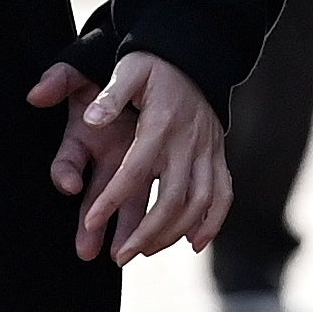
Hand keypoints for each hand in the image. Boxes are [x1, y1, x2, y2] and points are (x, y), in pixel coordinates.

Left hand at [26, 51, 230, 265]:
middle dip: (145, 234)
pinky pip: (223, 195)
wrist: (196, 53)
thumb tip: (92, 120)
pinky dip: (213, 222)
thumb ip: (110, 95)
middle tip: (120, 257)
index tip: (90, 222)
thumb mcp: (129, 68)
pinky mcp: (219, 155)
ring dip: (173, 234)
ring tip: (145, 252)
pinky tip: (195, 245)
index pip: (135, 172)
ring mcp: (208, 151)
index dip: (111, 200)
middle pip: (172, 200)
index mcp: (161, 124)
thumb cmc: (154, 63)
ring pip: (198, 204)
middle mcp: (189, 142)